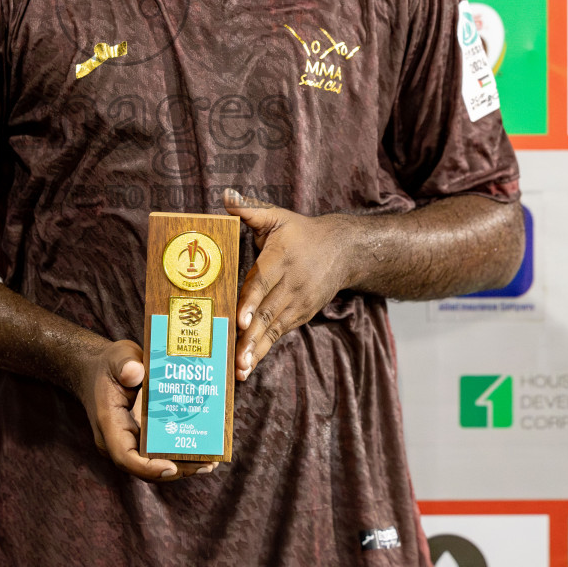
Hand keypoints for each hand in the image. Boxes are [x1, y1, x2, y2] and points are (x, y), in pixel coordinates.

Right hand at [76, 339, 213, 481]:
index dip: (148, 468)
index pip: (125, 457)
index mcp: (109, 424)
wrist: (98, 369)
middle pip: (145, 466)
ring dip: (182, 465)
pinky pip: (158, 452)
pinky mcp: (139, 438)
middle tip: (207, 464)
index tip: (172, 467)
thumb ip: (124, 364)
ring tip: (211, 461)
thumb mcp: (116, 357)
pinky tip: (202, 449)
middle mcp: (117, 440)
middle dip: (176, 469)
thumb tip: (136, 371)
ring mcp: (128, 441)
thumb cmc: (109, 364)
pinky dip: (178, 453)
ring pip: (154, 463)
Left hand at [225, 188, 351, 381]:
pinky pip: (281, 333)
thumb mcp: (276, 216)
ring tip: (241, 369)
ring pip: (275, 328)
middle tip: (236, 357)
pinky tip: (250, 364)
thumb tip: (225, 197)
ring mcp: (299, 302)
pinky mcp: (302, 314)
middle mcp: (292, 283)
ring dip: (258, 349)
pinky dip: (265, 349)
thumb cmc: (300, 232)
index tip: (240, 320)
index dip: (251, 302)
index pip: (264, 282)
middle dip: (251, 336)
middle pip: (269, 312)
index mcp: (282, 257)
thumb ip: (249, 210)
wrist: (342, 250)